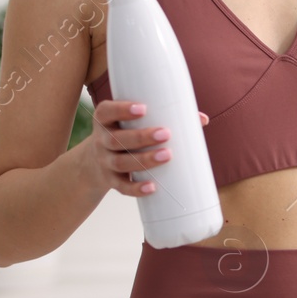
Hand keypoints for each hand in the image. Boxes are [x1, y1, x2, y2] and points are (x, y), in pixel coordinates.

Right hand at [86, 100, 209, 196]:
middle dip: (141, 137)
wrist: (94, 162)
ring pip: (121, 163)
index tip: (143, 108)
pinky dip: (136, 189)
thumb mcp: (133, 122)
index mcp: (105, 119)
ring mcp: (104, 162)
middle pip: (116, 139)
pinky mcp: (110, 180)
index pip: (107, 111)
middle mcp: (101, 140)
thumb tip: (202, 119)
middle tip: (166, 134)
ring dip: (144, 160)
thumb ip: (164, 116)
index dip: (122, 110)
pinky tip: (152, 187)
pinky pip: (121, 187)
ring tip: (167, 155)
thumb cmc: (125, 133)